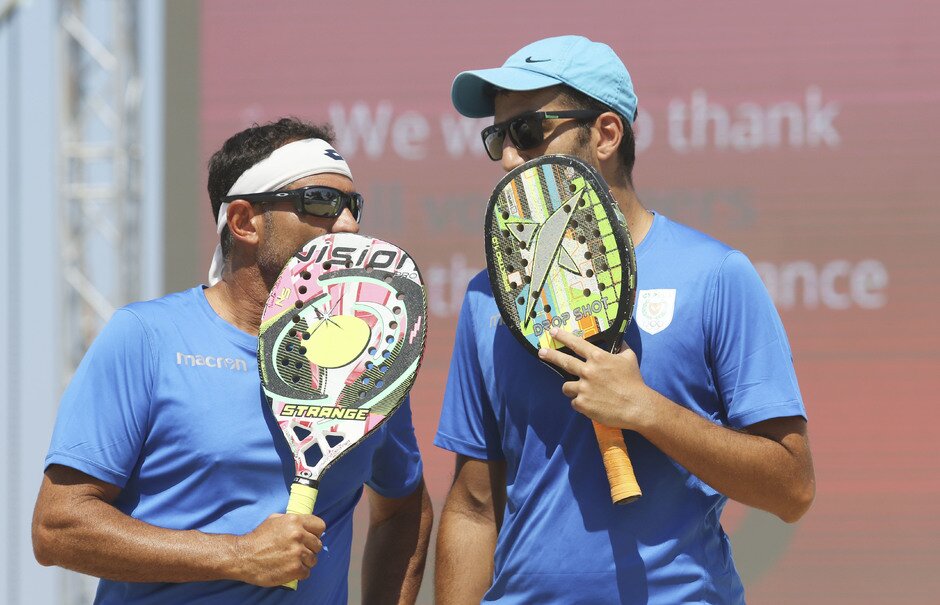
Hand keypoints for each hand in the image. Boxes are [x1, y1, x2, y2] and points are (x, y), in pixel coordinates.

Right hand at [232, 513, 325, 586]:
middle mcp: (298, 535)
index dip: (316, 533)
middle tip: (298, 552)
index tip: (310, 538)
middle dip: (310, 549)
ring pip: (314, 559)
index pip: (320, 526)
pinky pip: (307, 572)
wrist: (243, 556)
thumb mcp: (274, 519)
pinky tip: (289, 570)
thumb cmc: (258, 538)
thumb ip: (292, 520)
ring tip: (292, 561)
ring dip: (305, 562)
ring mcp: (297, 552)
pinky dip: (299, 573)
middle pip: (318, 545)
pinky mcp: (295, 568)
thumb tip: (305, 524)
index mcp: (295, 521)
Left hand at [538, 328, 654, 430]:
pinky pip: (575, 402)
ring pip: (566, 386)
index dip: (563, 336)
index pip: (576, 344)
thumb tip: (620, 339)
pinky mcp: (582, 404)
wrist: (637, 406)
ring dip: (572, 388)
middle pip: (564, 361)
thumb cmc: (634, 382)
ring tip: (584, 392)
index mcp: (598, 358)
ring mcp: (583, 388)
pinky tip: (593, 404)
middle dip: (550, 355)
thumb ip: (621, 347)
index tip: (553, 331)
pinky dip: (581, 403)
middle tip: (541, 352)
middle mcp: (588, 371)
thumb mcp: (629, 359)